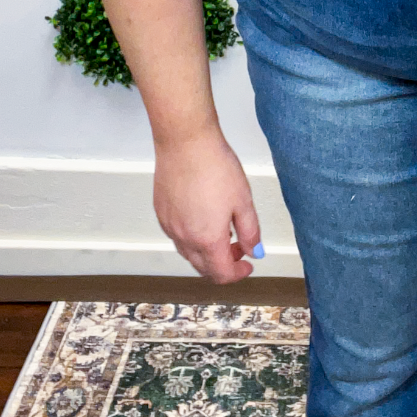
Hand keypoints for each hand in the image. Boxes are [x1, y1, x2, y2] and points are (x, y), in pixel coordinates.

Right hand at [153, 129, 262, 282]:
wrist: (186, 142)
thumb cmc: (214, 166)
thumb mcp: (243, 200)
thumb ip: (250, 231)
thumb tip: (254, 251)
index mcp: (207, 239)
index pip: (222, 274)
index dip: (238, 274)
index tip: (247, 265)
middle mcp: (184, 238)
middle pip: (203, 268)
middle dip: (223, 264)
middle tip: (239, 247)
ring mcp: (169, 226)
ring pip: (189, 253)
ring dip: (207, 252)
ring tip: (223, 230)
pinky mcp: (161, 213)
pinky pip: (177, 236)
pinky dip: (192, 238)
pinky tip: (203, 218)